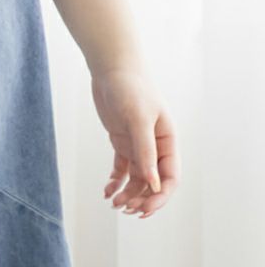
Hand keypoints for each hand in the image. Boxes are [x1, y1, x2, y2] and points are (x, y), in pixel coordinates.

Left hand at [91, 67, 179, 218]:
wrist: (111, 68)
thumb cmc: (130, 87)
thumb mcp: (138, 118)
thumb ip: (146, 150)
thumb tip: (153, 183)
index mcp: (168, 141)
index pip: (170, 177)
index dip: (160, 196)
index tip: (145, 209)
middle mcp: (155, 146)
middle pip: (153, 182)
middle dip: (142, 198)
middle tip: (127, 209)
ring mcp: (138, 144)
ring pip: (137, 178)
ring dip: (128, 193)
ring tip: (114, 203)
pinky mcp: (122, 140)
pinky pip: (122, 168)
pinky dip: (116, 181)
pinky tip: (107, 191)